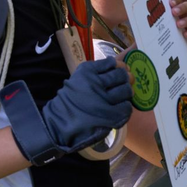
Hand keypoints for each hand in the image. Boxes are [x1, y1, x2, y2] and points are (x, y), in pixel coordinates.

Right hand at [6, 58, 132, 164]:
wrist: (60, 123)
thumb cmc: (73, 100)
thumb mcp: (80, 79)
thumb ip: (99, 71)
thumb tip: (125, 67)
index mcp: (86, 71)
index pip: (112, 63)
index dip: (119, 66)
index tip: (119, 70)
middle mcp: (95, 83)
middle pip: (121, 76)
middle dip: (124, 79)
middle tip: (122, 84)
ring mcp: (103, 100)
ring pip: (126, 90)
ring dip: (126, 93)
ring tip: (120, 97)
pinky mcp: (110, 115)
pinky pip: (126, 107)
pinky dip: (125, 107)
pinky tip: (118, 108)